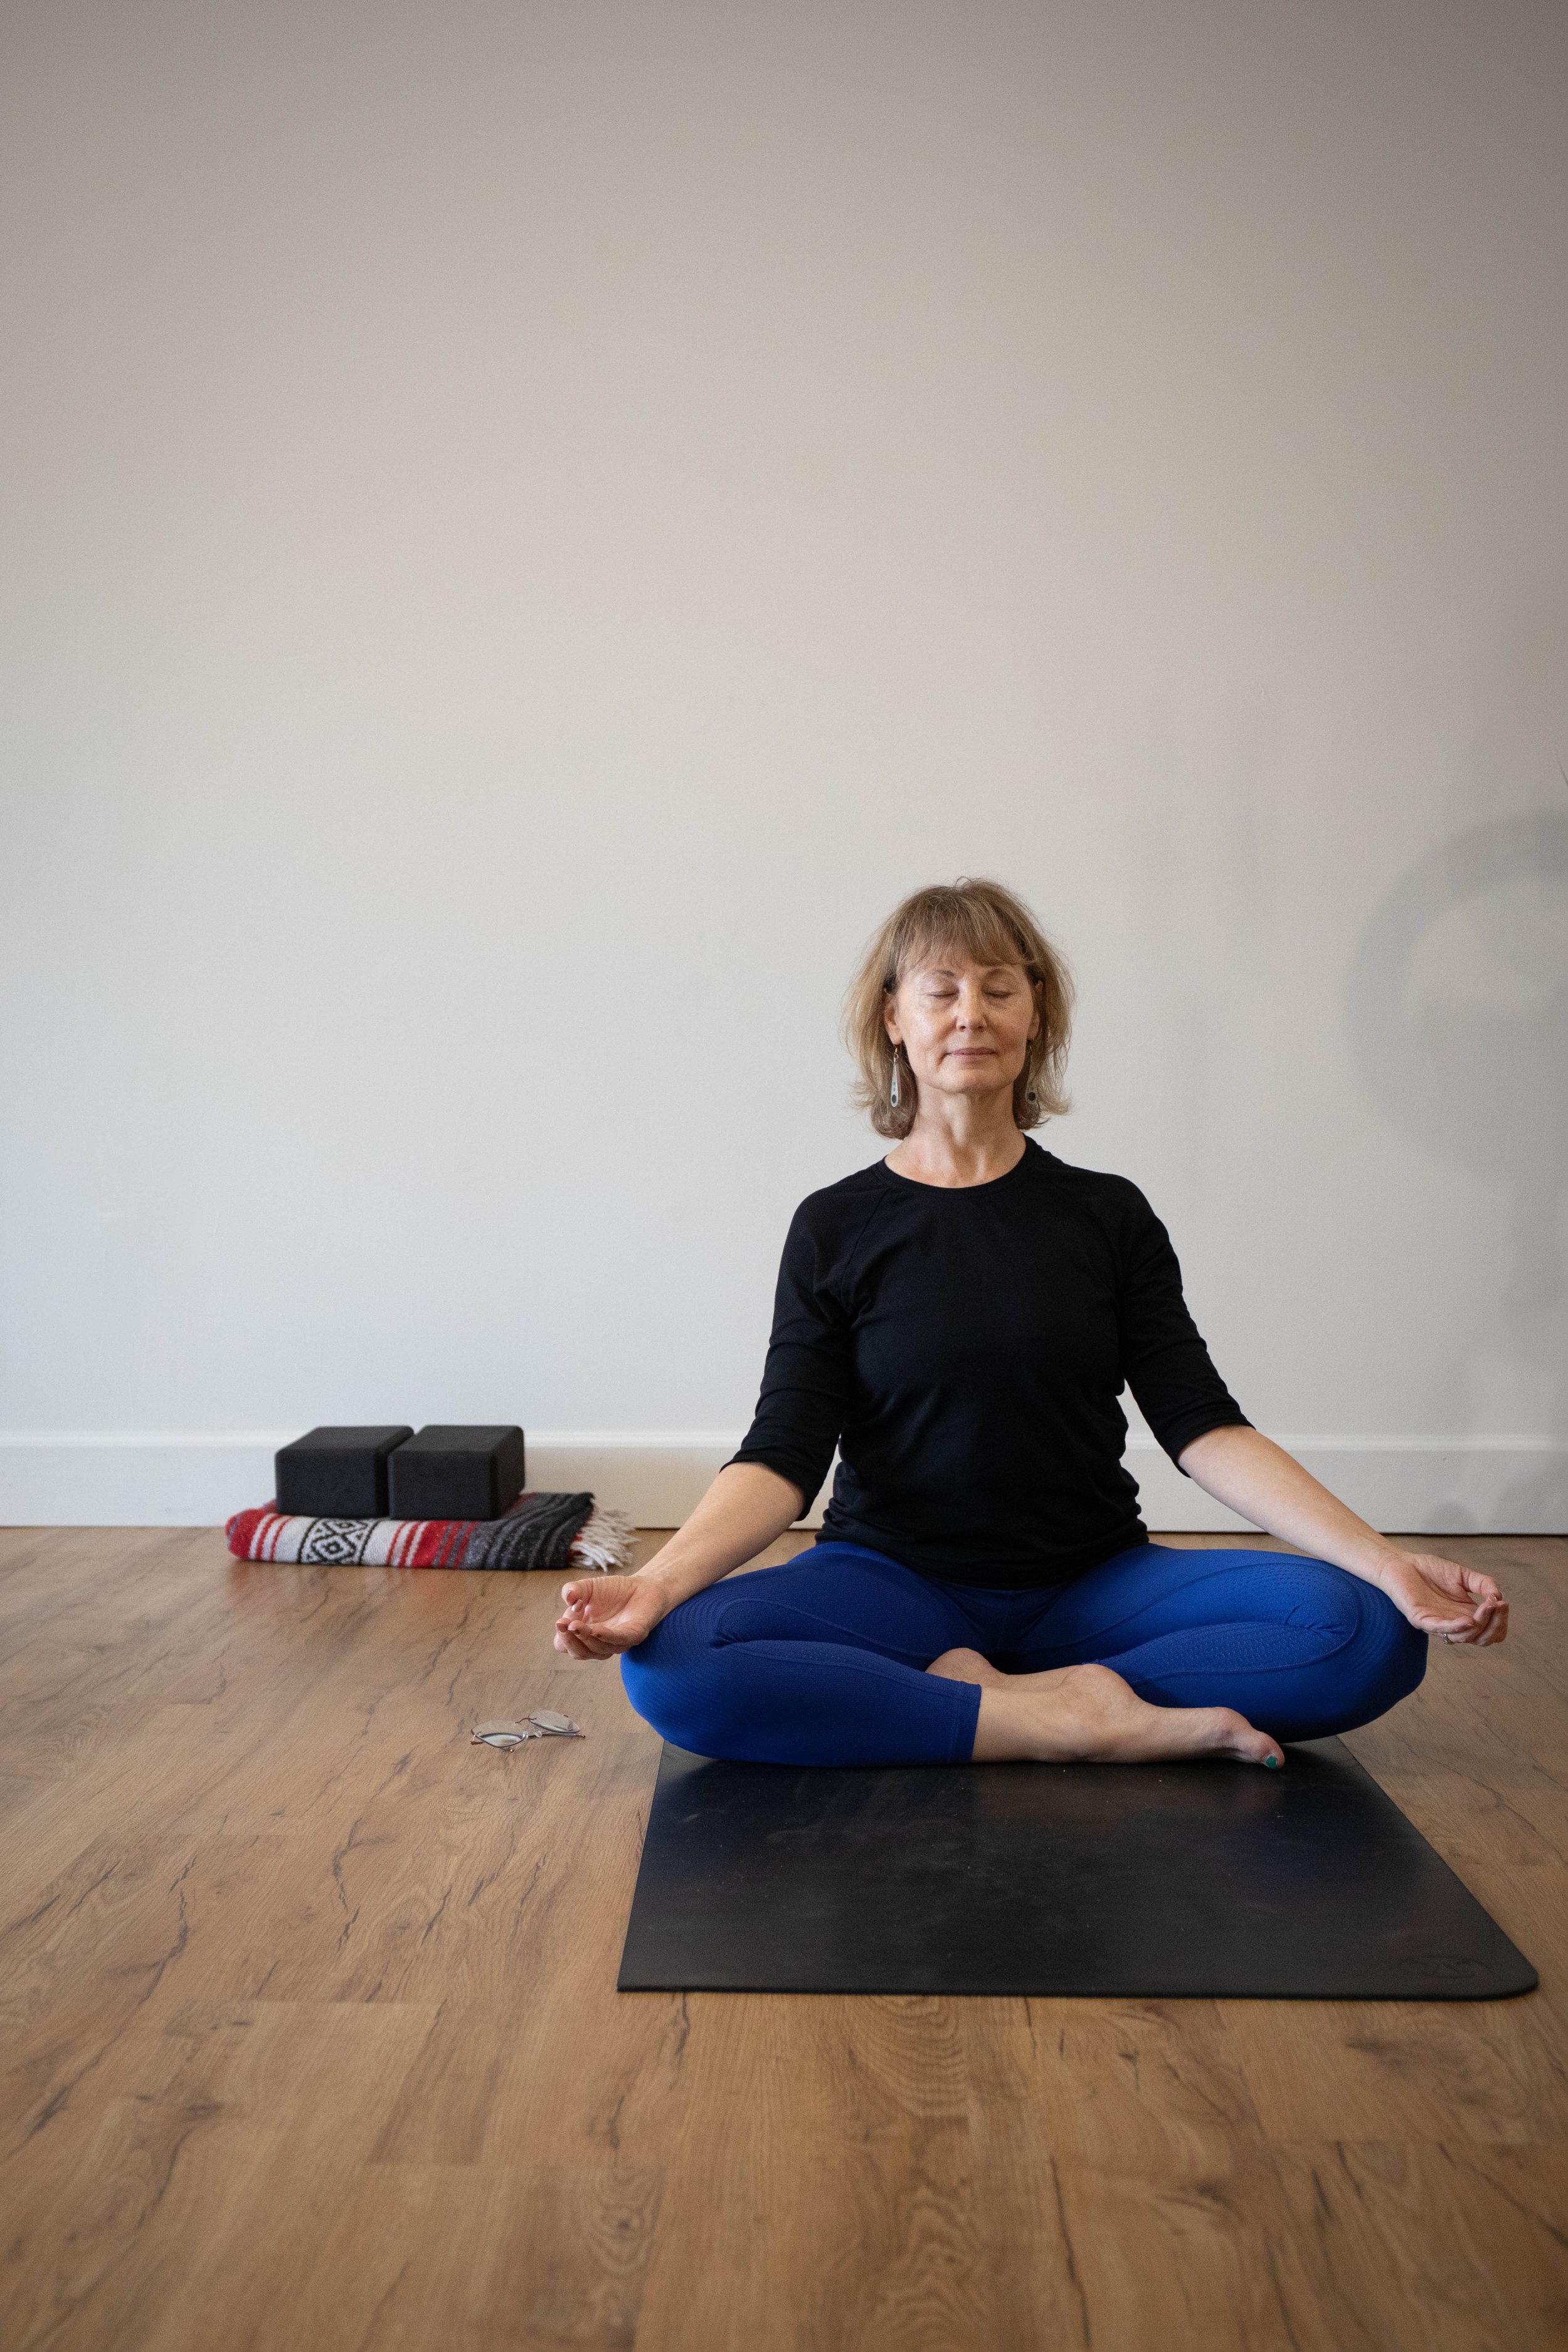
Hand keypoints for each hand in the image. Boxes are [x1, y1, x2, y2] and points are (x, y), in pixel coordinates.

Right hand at [553, 1575, 667, 1660]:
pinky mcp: (635, 1635)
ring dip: (585, 1638)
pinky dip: (606, 1637)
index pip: (565, 1645)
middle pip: (580, 1653)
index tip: (561, 1620)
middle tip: (564, 1625)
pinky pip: (619, 1640)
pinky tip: (595, 1630)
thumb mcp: (587, 1587)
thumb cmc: (613, 1591)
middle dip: (569, 1641)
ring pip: (598, 1650)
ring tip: (576, 1626)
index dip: (561, 1636)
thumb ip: (574, 1590)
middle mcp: (599, 1643)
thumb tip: (568, 1598)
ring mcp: (617, 1642)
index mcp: (584, 1634)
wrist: (643, 1585)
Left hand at [1373, 1549, 1507, 1645]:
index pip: (1490, 1631)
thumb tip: (1499, 1596)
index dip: (1500, 1622)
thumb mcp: (1463, 1575)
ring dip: (1480, 1624)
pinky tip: (1468, 1620)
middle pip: (1482, 1639)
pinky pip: (1439, 1629)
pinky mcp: (1420, 1619)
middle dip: (1495, 1624)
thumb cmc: (1430, 1570)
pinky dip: (1455, 1628)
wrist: (1402, 1563)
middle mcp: (1453, 1623)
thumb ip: (1483, 1584)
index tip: (1503, 1603)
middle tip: (1498, 1606)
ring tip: (1487, 1607)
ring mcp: (1437, 1624)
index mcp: (1465, 1615)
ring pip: (1463, 1637)